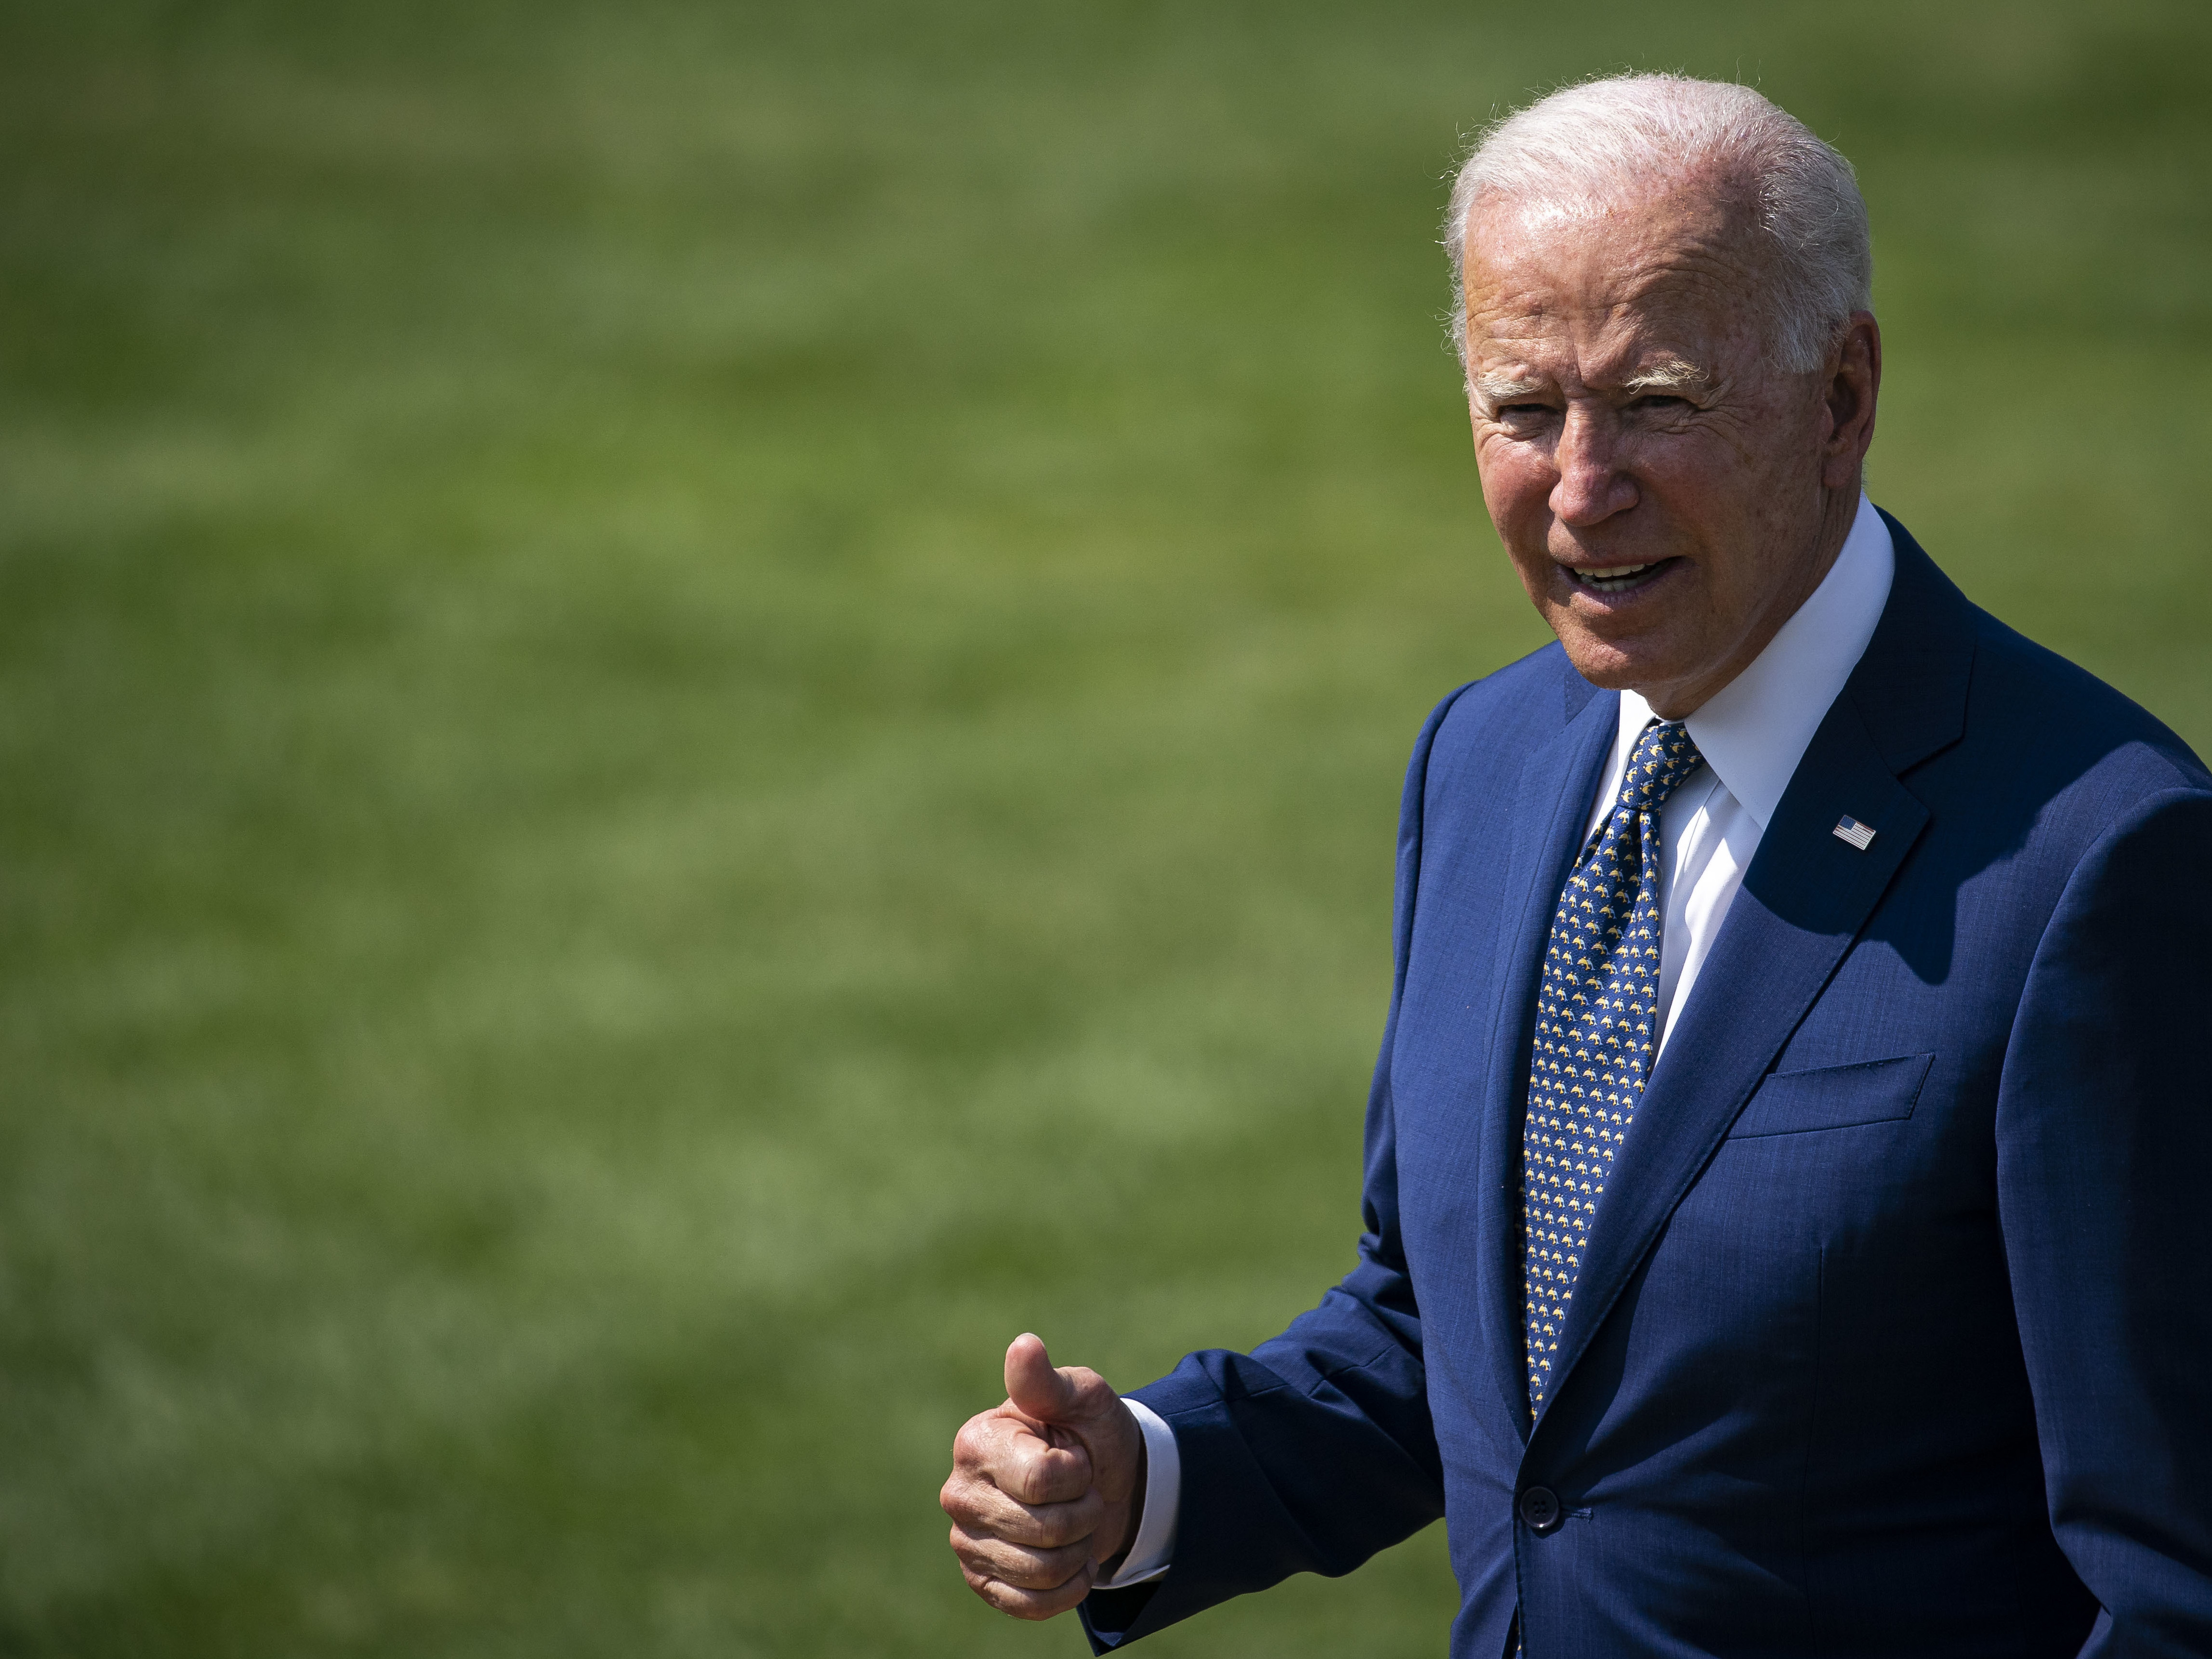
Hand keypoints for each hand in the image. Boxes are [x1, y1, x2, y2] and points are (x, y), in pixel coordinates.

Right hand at [940, 1333, 1144, 1619]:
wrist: (1104, 1483)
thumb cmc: (1089, 1433)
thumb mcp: (1082, 1398)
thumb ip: (1049, 1381)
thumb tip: (1024, 1345)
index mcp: (976, 1442)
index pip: (1040, 1480)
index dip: (1078, 1473)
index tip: (1076, 1456)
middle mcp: (959, 1492)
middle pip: (1045, 1530)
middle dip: (1084, 1513)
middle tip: (1082, 1493)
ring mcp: (965, 1540)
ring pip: (1041, 1570)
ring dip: (1078, 1551)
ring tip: (1075, 1524)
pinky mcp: (981, 1580)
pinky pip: (1030, 1605)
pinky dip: (1067, 1589)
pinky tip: (1070, 1562)